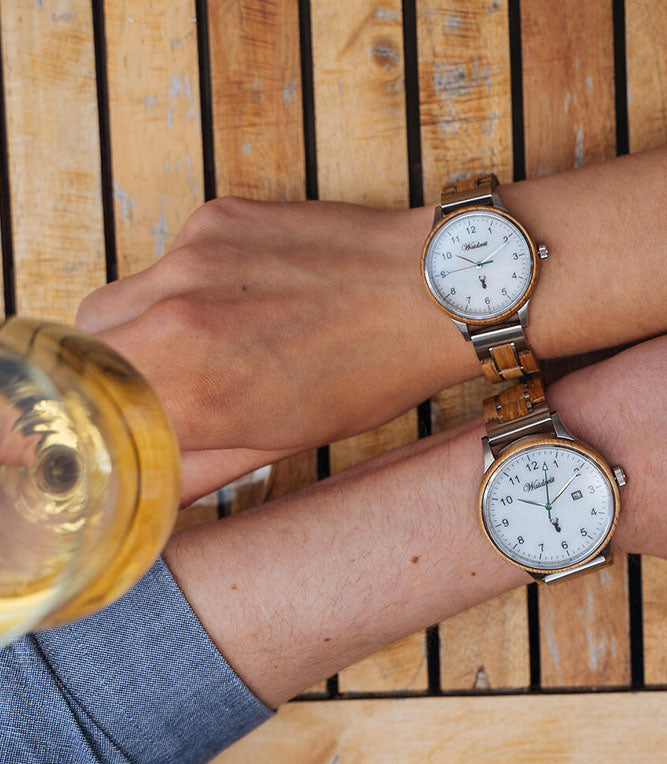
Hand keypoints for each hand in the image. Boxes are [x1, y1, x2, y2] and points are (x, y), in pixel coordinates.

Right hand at [75, 197, 461, 493]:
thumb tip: (153, 484)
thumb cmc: (373, 373)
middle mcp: (174, 316)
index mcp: (191, 389)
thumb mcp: (285, 438)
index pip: (83, 412)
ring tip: (216, 342)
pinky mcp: (214, 218)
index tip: (88, 433)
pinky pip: (168, 259)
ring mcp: (191, 258)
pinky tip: (248, 297)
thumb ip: (203, 462)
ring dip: (144, 328)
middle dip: (110, 377)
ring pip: (120, 299)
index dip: (77, 425)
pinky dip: (188, 286)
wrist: (431, 288)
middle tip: (164, 389)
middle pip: (84, 349)